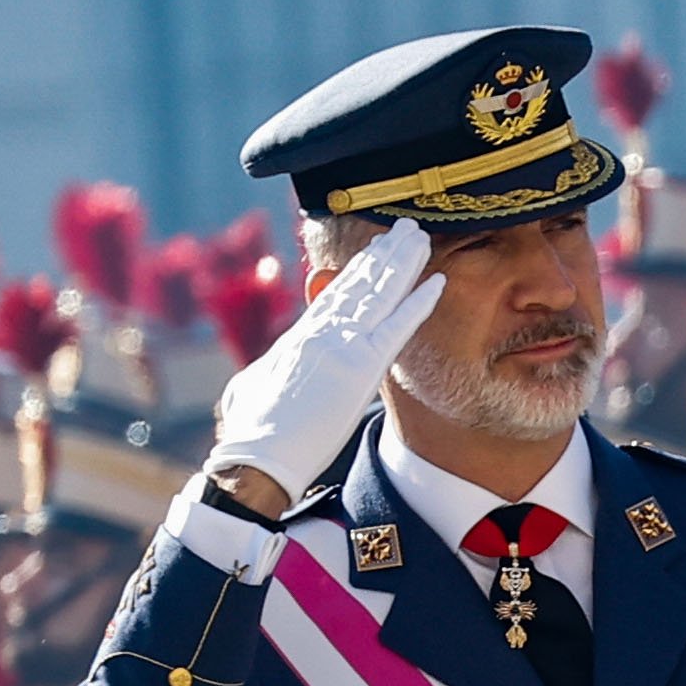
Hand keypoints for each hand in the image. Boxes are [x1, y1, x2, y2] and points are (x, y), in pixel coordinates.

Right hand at [204, 221, 437, 507]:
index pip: (334, 297)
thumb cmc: (248, 433)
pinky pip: (397, 329)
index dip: (357, 272)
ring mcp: (340, 346)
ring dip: (402, 264)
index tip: (374, 251)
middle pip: (359, 286)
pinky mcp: (359, 367)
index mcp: (299, 339)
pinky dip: (417, 304)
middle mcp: (321, 333)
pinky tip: (436, 281)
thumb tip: (264, 375)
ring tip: (418, 236)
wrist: (254, 456)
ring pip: (378, 295)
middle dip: (383, 256)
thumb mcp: (252, 389)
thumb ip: (267, 373)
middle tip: (403, 230)